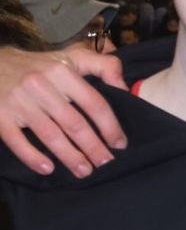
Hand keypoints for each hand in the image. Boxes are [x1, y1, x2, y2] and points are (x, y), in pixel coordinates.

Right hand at [0, 43, 126, 176]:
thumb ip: (104, 66)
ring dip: (70, 157)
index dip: (110, 126)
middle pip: (74, 123)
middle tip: (106, 163)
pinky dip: (32, 157)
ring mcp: (18, 101)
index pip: (94, 103)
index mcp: (62, 72)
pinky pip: (17, 140)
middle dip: (93, 147)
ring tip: (84, 171)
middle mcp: (40, 85)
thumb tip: (125, 87)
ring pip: (50, 135)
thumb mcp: (72, 58)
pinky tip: (47, 168)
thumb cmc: (40, 65)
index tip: (120, 144)